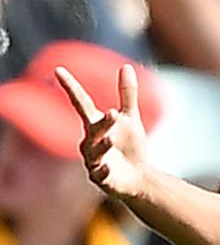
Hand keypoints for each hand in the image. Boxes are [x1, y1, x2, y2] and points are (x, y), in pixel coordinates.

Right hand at [55, 64, 149, 197]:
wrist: (136, 178)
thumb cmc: (128, 146)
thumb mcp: (130, 119)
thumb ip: (127, 94)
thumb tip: (126, 66)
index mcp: (95, 125)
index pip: (81, 103)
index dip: (70, 87)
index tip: (58, 70)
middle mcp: (90, 141)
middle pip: (93, 128)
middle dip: (103, 122)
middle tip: (114, 112)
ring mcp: (94, 160)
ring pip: (95, 151)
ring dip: (103, 145)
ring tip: (111, 139)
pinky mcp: (102, 178)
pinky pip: (100, 174)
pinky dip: (103, 170)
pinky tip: (108, 167)